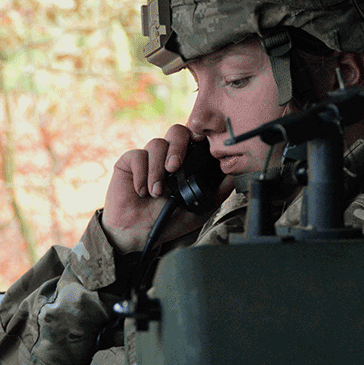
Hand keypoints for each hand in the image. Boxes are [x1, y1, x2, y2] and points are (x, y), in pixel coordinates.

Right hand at [101, 124, 229, 253]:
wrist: (140, 233)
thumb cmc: (170, 220)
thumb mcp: (201, 208)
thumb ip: (218, 190)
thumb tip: (234, 174)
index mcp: (186, 161)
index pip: (194, 138)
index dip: (198, 136)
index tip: (201, 143)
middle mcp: (168, 154)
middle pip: (176, 131)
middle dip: (177, 147)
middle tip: (174, 167)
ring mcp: (149, 157)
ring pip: (156, 143)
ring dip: (157, 169)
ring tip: (157, 191)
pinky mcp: (129, 162)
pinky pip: (137, 155)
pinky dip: (141, 174)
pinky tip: (142, 192)